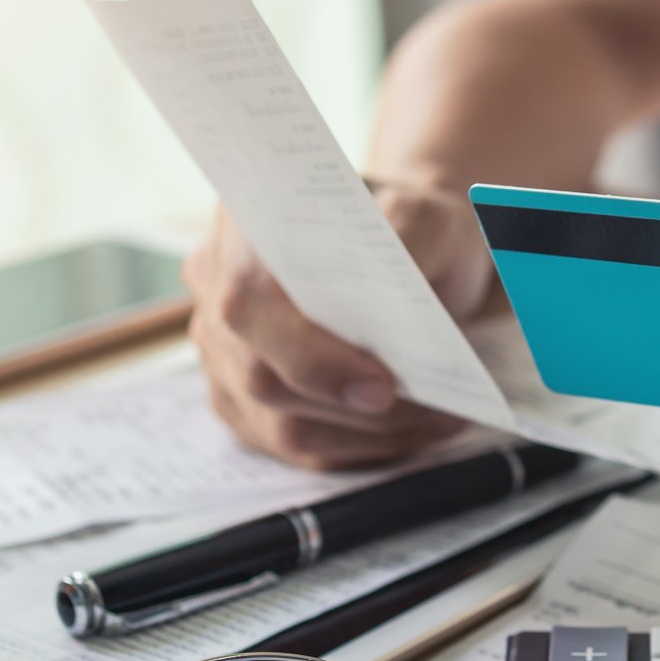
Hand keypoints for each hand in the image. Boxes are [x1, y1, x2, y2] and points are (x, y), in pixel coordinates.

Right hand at [185, 182, 490, 469]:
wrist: (413, 242)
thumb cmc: (412, 224)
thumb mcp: (425, 213)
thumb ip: (408, 238)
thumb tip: (396, 302)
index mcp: (246, 225)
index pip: (249, 303)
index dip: (309, 356)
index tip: (382, 387)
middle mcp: (217, 287)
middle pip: (259, 377)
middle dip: (351, 409)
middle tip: (436, 412)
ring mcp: (223, 348)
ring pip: (278, 423)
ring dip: (368, 436)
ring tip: (442, 422)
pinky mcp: (244, 398)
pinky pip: (294, 442)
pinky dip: (360, 446)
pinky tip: (414, 431)